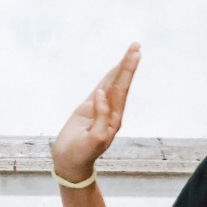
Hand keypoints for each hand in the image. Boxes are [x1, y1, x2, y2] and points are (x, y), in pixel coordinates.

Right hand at [52, 43, 140, 182]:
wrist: (70, 162)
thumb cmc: (83, 153)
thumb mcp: (96, 138)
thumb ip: (101, 116)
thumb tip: (101, 93)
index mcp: (114, 117)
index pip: (122, 88)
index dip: (128, 70)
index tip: (135, 54)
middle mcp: (110, 110)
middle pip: (120, 82)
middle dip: (128, 63)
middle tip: (136, 45)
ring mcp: (99, 108)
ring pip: (111, 83)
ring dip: (120, 68)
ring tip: (130, 52)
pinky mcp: (88, 108)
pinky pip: (99, 88)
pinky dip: (107, 77)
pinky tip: (114, 69)